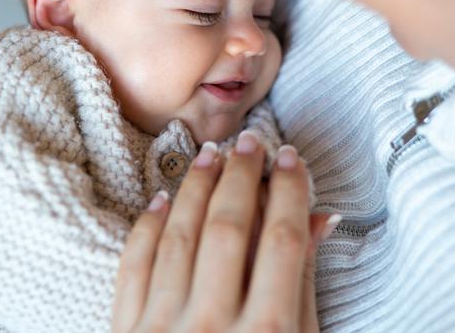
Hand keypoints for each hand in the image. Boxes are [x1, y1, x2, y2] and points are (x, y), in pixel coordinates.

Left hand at [112, 131, 338, 332]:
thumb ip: (303, 287)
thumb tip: (319, 219)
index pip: (282, 240)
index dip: (289, 191)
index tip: (290, 159)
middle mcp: (213, 327)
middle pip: (228, 229)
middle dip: (241, 176)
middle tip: (250, 141)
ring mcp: (164, 330)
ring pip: (178, 239)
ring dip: (195, 188)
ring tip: (211, 154)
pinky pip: (135, 268)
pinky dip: (148, 227)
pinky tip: (164, 197)